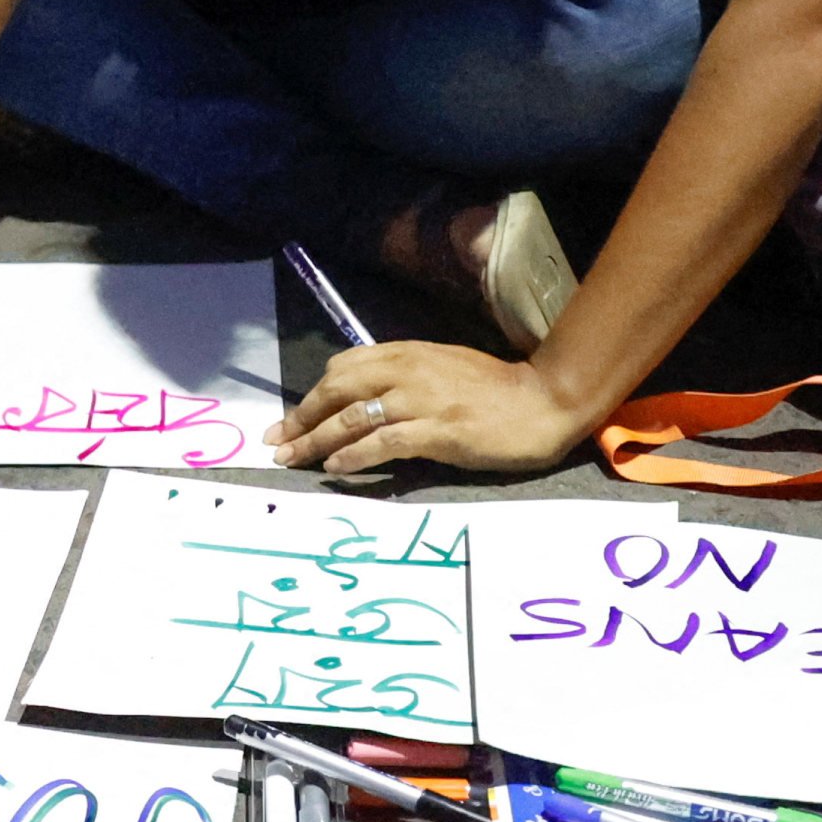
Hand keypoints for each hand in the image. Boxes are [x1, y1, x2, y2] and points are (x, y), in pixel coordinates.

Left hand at [269, 338, 590, 476]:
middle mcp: (408, 372)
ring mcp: (422, 401)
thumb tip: (360, 396)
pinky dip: (355, 455)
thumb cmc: (494, 389)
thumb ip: (402, 375)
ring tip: (293, 460)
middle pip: (338, 390)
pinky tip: (336, 467)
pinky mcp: (439, 431)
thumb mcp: (441, 367)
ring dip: (316, 440)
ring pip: (353, 417)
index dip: (312, 394)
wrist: (544, 400)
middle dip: (301, 417)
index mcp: (406, 353)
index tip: (291, 418)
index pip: (343, 368)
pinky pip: (385, 442)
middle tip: (277, 443)